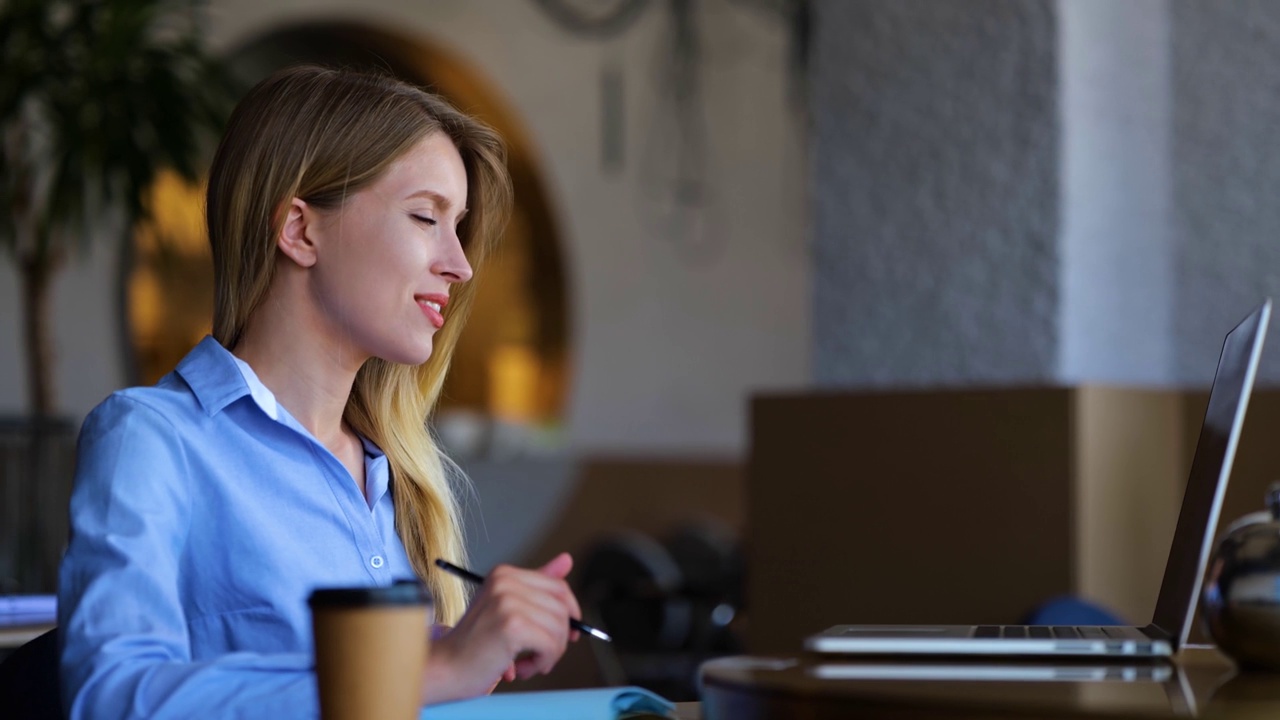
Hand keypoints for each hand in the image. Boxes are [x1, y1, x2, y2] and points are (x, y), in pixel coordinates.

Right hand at [420, 553, 581, 703]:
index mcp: (504, 574)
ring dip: (548, 654)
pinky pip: (550, 645)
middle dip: (558, 638)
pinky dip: (542, 663)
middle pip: (562, 608)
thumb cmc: (474, 645)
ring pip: (559, 628)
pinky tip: (520, 669)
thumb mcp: (506, 609)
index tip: (565, 635)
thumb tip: (567, 559)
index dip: (568, 614)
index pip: (558, 587)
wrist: (443, 668)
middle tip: (540, 657)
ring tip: (526, 664)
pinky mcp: (512, 625)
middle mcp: (505, 581)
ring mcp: (508, 601)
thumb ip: (537, 585)